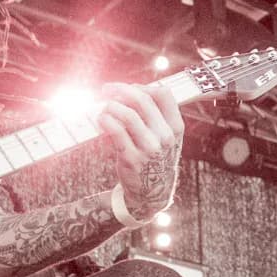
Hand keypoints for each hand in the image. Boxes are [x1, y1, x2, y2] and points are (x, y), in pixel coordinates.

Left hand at [99, 83, 184, 220]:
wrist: (153, 190)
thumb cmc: (156, 157)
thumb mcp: (167, 137)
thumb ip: (157, 115)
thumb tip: (131, 89)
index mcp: (175, 127)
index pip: (163, 94)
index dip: (142, 87)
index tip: (128, 88)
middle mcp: (165, 137)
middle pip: (143, 100)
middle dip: (121, 90)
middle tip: (106, 89)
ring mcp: (149, 148)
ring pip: (128, 114)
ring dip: (111, 105)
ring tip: (104, 107)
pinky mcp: (131, 158)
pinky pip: (115, 131)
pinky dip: (105, 120)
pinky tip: (101, 119)